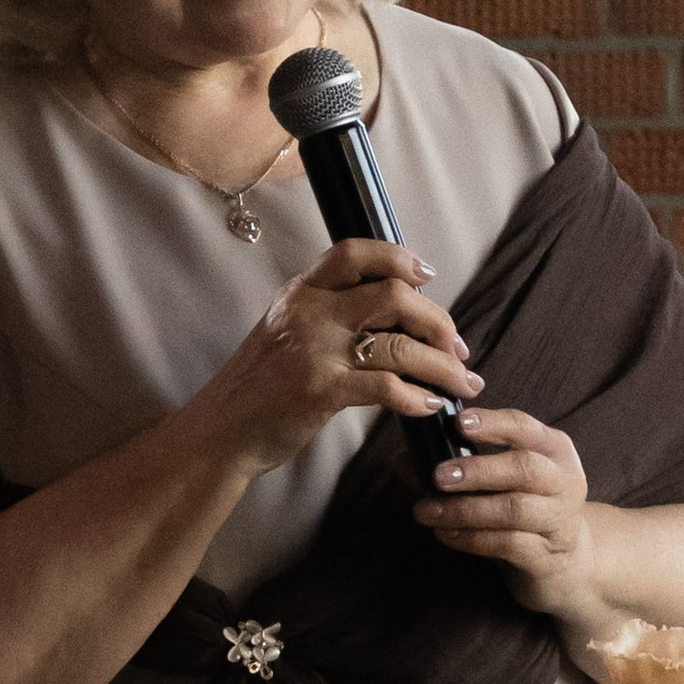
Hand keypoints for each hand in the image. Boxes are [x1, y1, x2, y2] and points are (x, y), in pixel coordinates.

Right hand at [201, 239, 483, 476]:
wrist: (221, 430)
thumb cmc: (260, 385)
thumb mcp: (286, 331)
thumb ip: (329, 314)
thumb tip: (396, 314)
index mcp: (301, 292)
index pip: (355, 253)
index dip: (399, 258)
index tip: (428, 276)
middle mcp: (310, 313)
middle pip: (394, 296)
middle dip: (438, 321)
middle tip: (457, 346)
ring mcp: (315, 351)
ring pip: (400, 346)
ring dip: (442, 367)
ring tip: (461, 382)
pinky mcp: (321, 390)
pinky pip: (388, 387)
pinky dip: (419, 398)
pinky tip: (430, 406)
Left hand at [411, 406, 592, 612]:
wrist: (565, 562)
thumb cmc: (524, 507)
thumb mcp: (499, 480)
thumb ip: (456, 464)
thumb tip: (404, 460)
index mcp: (552, 449)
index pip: (524, 427)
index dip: (492, 424)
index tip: (458, 423)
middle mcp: (562, 480)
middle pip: (523, 468)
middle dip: (477, 470)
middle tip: (437, 476)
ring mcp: (558, 519)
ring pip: (513, 509)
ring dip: (464, 509)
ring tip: (426, 510)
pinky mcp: (547, 554)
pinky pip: (509, 543)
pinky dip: (472, 538)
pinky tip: (444, 534)